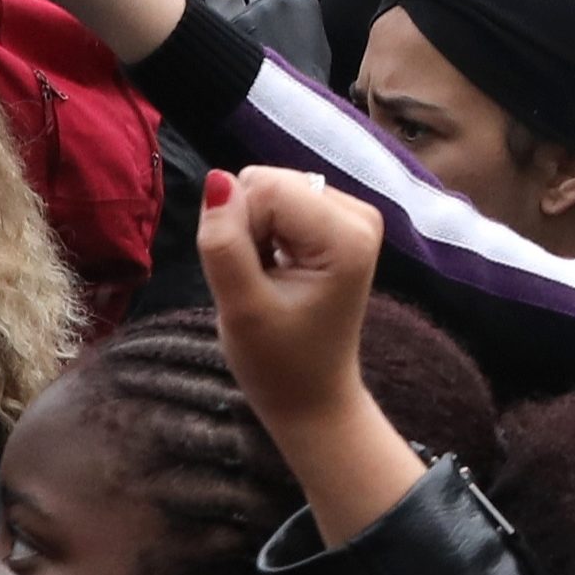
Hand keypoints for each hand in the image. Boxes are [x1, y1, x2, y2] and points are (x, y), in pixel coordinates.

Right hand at [195, 165, 390, 425]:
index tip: (248, 274)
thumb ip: (224, 243)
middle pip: (270, 182)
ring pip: (270, 189)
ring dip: (253, 232)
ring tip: (267, 279)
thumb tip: (216, 178)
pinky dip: (264, 234)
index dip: (237, 227)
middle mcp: (358, 214)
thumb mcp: (241, 309)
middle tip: (257, 280)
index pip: (266, 187)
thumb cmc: (277, 363)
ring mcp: (352, 215)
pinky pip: (279, 203)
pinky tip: (276, 271)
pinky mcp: (338, 221)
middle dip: (247, 227)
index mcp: (347, 234)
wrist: (312, 396)